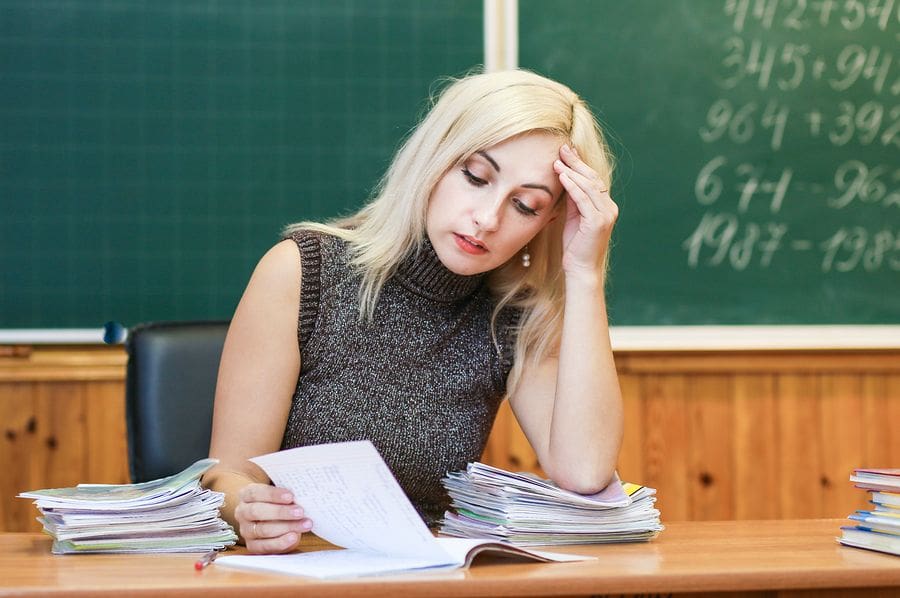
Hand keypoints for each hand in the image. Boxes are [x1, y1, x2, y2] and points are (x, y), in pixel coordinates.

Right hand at [233, 483, 312, 553]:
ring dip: (286, 527)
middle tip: (300, 512)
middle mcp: (242, 512)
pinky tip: (294, 537)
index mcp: (246, 495)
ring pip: (263, 530)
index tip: (291, 496)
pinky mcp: (252, 546)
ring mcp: (246, 530)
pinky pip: (265, 546)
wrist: (273, 519)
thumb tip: (302, 495)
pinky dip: (281, 542)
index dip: (273, 494)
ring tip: (305, 524)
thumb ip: (286, 495)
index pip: (256, 493)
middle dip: (281, 512)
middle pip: (257, 512)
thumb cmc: (278, 502)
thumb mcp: (279, 495)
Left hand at [553, 144, 617, 279]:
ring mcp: (605, 214)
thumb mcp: (573, 217)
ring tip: (557, 161)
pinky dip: (572, 186)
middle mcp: (609, 208)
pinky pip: (583, 199)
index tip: (566, 151)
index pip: (593, 179)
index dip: (580, 164)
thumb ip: (573, 200)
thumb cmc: (575, 246)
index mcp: (605, 206)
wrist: (581, 269)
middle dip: (576, 162)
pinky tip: (562, 176)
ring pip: (589, 186)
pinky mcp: (597, 222)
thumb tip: (565, 178)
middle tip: (562, 149)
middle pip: (593, 178)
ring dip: (572, 172)